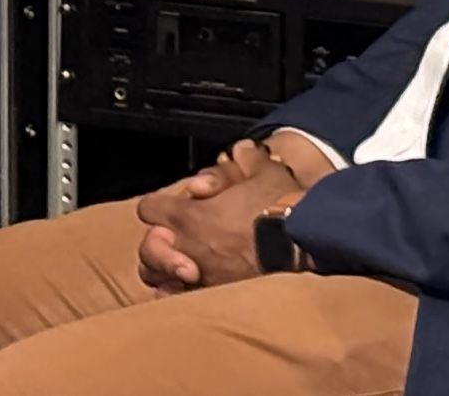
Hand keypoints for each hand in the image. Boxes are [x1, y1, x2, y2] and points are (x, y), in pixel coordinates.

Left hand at [133, 140, 302, 291]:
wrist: (300, 245)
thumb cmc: (280, 207)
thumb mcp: (266, 173)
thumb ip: (249, 160)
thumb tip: (244, 149)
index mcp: (189, 215)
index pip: (149, 208)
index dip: (158, 206)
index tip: (173, 206)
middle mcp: (187, 246)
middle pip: (147, 247)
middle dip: (157, 242)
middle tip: (173, 238)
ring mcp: (198, 274)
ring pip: (157, 277)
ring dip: (163, 270)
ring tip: (177, 266)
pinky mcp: (214, 296)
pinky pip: (181, 299)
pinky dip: (179, 295)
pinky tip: (188, 290)